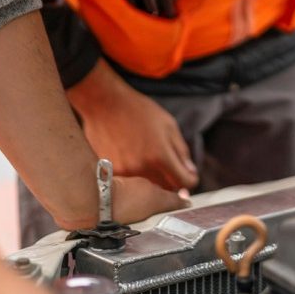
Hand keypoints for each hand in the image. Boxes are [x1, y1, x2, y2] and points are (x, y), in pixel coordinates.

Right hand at [68, 61, 197, 190]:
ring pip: (147, 187)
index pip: (184, 182)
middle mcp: (142, 169)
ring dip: (152, 178)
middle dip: (172, 181)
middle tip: (168, 166)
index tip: (189, 175)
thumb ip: (181, 151)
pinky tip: (130, 156)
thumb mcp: (169, 125)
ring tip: (145, 156)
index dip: (190, 179)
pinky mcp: (110, 173)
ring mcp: (125, 173)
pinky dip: (134, 173)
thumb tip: (190, 171)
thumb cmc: (138, 110)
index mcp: (160, 156)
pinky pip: (130, 181)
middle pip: (166, 189)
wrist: (104, 104)